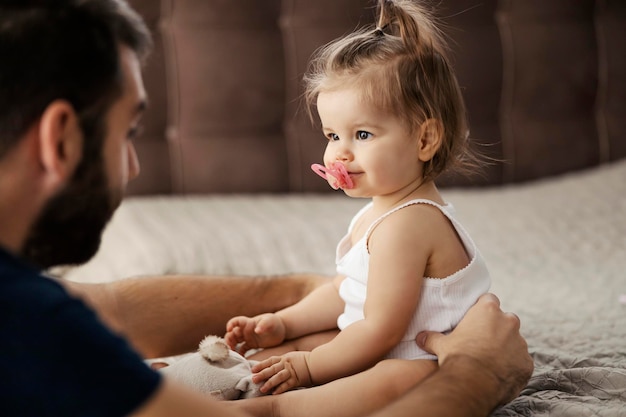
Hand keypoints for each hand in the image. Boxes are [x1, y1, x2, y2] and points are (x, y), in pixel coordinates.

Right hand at [225, 313, 286, 355]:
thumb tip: (256, 330)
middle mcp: (246, 330)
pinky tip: (240, 360)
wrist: (281, 329)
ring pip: (235, 342)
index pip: (236, 321)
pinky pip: (242, 349)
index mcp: (248, 322)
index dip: (231, 324)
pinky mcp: (252, 345)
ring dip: (231, 347)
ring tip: (232, 356)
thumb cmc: (275, 322)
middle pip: (232, 334)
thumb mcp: (270, 322)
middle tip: (228, 349)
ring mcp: (248, 337)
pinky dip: (240, 354)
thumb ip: (263, 325)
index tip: (229, 330)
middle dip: (228, 340)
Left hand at [251, 351, 312, 394]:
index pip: (270, 361)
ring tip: (262, 389)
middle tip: (253, 379)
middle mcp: (286, 364)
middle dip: (262, 374)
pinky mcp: (297, 379)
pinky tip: (274, 393)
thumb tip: (272, 366)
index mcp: (284, 358)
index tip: (253, 369)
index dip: (261, 365)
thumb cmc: (304, 360)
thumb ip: (282, 361)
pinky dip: (281, 389)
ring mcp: (291, 372)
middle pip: (272, 369)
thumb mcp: (292, 357)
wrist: (317, 362)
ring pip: (278, 377)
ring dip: (270, 383)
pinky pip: (287, 385)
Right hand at [416, 293, 532, 404]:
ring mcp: (521, 343)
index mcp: (488, 311)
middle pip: (505, 319)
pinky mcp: (527, 363)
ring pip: (515, 341)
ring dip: (506, 348)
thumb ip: (432, 337)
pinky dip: (513, 366)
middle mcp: (509, 322)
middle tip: (482, 341)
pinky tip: (499, 374)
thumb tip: (419, 337)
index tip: (476, 318)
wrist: (474, 383)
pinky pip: (521, 362)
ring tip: (490, 361)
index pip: (489, 300)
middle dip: (497, 328)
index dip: (483, 309)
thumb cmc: (457, 358)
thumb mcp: (441, 344)